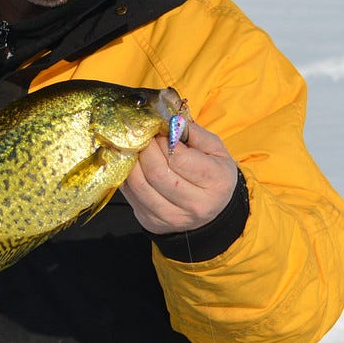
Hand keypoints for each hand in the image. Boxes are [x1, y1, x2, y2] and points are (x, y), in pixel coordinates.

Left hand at [121, 119, 237, 233]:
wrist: (211, 212)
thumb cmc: (213, 174)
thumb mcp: (216, 150)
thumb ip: (195, 133)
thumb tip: (171, 121)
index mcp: (216, 182)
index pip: (180, 159)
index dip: (165, 140)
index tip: (162, 131)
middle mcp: (196, 204)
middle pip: (157, 172)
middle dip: (146, 149)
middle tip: (145, 136)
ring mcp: (172, 217)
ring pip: (140, 184)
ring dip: (133, 161)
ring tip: (137, 148)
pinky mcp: (152, 222)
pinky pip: (130, 195)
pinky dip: (127, 175)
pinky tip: (133, 164)